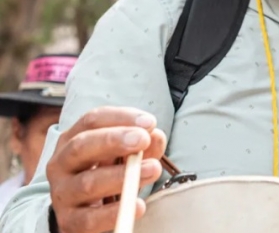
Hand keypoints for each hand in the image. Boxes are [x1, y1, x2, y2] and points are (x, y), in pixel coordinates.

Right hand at [46, 107, 166, 232]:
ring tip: (153, 169)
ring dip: (122, 175)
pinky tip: (138, 205)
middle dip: (114, 140)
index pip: (92, 120)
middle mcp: (61, 163)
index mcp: (73, 139)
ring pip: (88, 183)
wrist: (83, 213)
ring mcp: (63, 193)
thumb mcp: (123, 155)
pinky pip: (90, 218)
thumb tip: (156, 135)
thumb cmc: (108, 173)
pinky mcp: (69, 221)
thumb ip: (143, 144)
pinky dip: (114, 212)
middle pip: (82, 145)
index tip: (150, 122)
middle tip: (144, 139)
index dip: (121, 118)